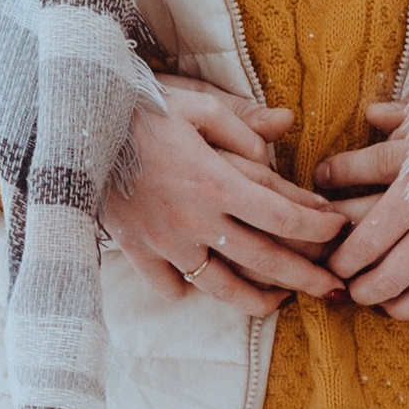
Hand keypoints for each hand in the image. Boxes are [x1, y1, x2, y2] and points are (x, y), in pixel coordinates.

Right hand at [101, 80, 350, 313]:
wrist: (70, 127)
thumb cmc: (137, 106)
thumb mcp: (194, 104)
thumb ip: (242, 123)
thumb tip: (287, 126)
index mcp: (216, 182)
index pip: (284, 216)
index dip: (318, 227)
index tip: (338, 229)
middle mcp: (195, 221)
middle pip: (265, 261)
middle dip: (306, 278)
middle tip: (335, 290)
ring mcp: (165, 242)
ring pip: (220, 287)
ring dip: (256, 301)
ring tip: (277, 304)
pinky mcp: (136, 250)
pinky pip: (169, 284)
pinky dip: (188, 288)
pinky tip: (202, 282)